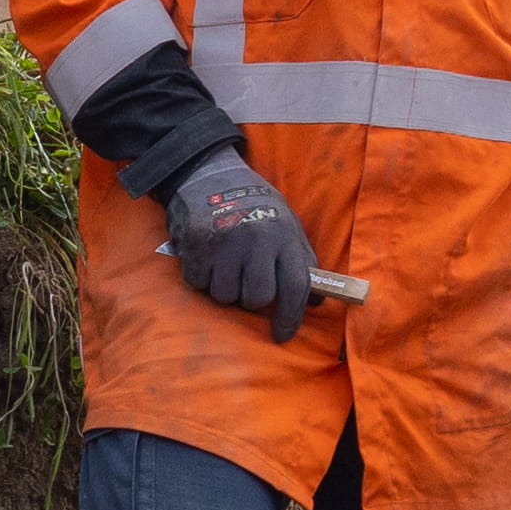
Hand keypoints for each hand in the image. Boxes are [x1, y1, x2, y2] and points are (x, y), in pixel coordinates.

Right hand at [164, 151, 316, 342]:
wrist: (209, 174)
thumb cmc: (255, 204)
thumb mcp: (287, 223)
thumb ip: (302, 260)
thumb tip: (315, 302)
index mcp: (283, 235)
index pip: (296, 286)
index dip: (290, 316)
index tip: (282, 335)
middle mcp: (256, 240)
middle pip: (257, 298)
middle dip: (251, 299)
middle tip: (246, 282)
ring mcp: (223, 244)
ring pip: (224, 296)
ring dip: (224, 288)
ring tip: (225, 266)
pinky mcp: (195, 246)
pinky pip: (198, 284)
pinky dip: (200, 277)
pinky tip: (206, 257)